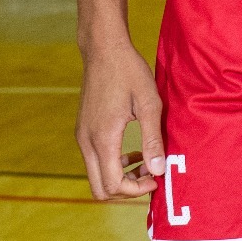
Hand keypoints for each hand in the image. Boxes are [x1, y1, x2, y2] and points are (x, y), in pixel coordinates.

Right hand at [76, 41, 164, 200]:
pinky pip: (95, 160)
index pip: (113, 184)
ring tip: (146, 161)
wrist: (104, 50)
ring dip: (120, 176)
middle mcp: (86, 142)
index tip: (156, 178)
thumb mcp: (149, 104)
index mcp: (103, 138)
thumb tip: (159, 170)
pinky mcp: (84, 130)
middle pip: (99, 188)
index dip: (136, 190)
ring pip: (96, 175)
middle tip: (151, 174)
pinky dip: (113, 164)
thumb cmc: (129, 73)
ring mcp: (82, 137)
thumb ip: (153, 139)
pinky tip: (133, 151)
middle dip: (126, 189)